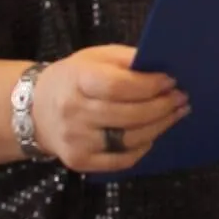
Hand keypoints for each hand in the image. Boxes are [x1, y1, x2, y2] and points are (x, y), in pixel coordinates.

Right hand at [33, 44, 188, 172]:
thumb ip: (128, 60)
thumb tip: (164, 68)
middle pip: (129, 115)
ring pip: (129, 139)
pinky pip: (121, 160)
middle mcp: (73, 112)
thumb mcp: (96, 58)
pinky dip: (142, 148)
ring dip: (159, 127)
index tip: (170, 81)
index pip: (118, 86)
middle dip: (162, 107)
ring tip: (176, 114)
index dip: (149, 85)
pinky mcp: (79, 161)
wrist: (36, 109)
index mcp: (77, 80)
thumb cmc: (75, 78)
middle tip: (182, 98)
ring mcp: (75, 140)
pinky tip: (153, 134)